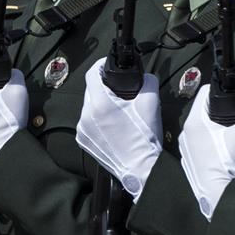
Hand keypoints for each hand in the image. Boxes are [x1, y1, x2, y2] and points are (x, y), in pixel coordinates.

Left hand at [76, 57, 161, 200]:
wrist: (140, 169)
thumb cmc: (144, 138)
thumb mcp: (151, 103)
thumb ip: (148, 81)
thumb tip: (145, 76)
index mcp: (100, 104)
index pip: (91, 74)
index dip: (99, 65)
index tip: (107, 65)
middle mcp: (86, 116)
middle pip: (90, 90)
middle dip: (103, 87)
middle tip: (119, 90)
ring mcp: (82, 130)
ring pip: (89, 107)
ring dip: (100, 104)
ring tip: (118, 111)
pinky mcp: (84, 141)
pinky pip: (87, 122)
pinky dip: (97, 119)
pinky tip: (112, 125)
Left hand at [179, 85, 234, 220]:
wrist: (220, 197)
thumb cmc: (228, 164)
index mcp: (194, 122)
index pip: (204, 93)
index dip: (219, 92)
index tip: (231, 98)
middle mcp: (185, 134)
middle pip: (203, 112)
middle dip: (219, 113)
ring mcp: (186, 150)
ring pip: (201, 130)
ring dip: (215, 130)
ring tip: (231, 138)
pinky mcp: (190, 164)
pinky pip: (200, 146)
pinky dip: (211, 145)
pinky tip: (224, 154)